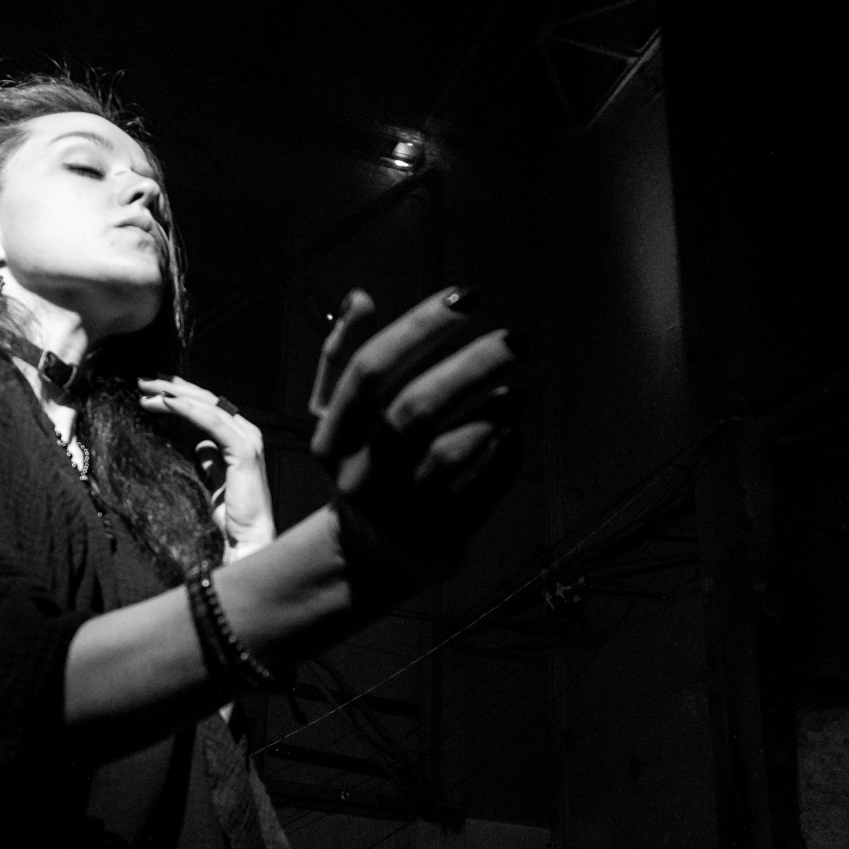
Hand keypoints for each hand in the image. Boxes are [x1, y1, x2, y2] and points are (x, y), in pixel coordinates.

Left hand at [138, 376, 274, 555]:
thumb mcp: (215, 480)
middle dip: (173, 387)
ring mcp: (247, 440)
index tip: (153, 388)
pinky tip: (167, 403)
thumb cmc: (232, 516)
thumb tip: (200, 445)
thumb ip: (211, 460)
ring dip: (174, 395)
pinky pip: (212, 422)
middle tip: (143, 381)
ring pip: (207, 406)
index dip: (180, 393)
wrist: (247, 540)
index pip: (207, 406)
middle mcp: (246, 433)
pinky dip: (188, 409)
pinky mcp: (243, 451)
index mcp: (239, 437)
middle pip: (206, 400)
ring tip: (147, 390)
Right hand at [309, 287, 521, 590]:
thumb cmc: (365, 458)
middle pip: (414, 410)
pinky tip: (515, 429)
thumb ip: (343, 356)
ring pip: (448, 454)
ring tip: (517, 390)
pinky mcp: (439, 532)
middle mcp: (360, 475)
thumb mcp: (340, 414)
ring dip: (491, 413)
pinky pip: (481, 487)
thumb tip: (359, 298)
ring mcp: (400, 509)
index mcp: (331, 437)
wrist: (374, 551)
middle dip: (471, 366)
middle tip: (517, 338)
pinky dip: (504, 454)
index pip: (370, 371)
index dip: (419, 328)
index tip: (468, 296)